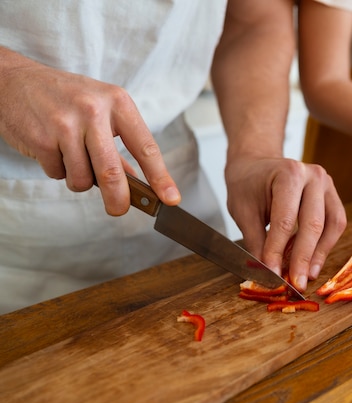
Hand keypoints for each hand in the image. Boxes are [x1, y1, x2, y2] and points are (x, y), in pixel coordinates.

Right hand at [0, 47, 179, 214]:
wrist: (15, 80)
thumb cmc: (66, 97)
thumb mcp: (101, 111)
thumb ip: (121, 144)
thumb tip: (138, 181)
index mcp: (118, 102)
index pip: (146, 147)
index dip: (161, 177)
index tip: (171, 198)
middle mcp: (93, 111)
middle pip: (112, 171)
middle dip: (118, 199)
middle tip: (118, 209)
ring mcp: (65, 124)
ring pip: (82, 178)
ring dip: (79, 180)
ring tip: (72, 157)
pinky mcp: (41, 138)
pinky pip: (58, 174)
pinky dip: (58, 170)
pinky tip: (52, 148)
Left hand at [225, 155, 346, 291]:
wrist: (255, 165)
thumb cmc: (247, 185)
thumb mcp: (243, 212)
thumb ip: (256, 243)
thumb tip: (266, 273)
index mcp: (288, 173)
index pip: (284, 219)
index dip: (278, 250)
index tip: (273, 274)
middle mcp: (313, 176)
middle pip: (313, 223)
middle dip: (303, 258)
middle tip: (295, 283)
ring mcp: (327, 185)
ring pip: (331, 226)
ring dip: (319, 254)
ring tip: (306, 275)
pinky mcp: (332, 196)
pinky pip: (335, 224)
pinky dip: (324, 246)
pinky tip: (312, 262)